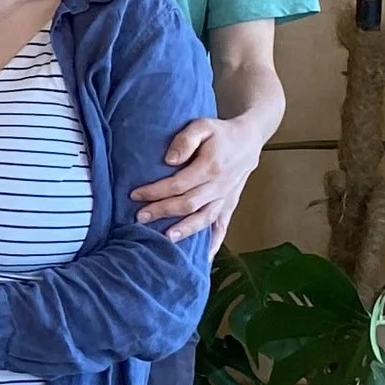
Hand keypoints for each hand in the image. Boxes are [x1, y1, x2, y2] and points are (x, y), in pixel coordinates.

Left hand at [132, 113, 258, 241]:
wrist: (249, 139)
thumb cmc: (219, 133)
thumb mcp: (202, 125)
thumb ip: (185, 140)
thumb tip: (169, 160)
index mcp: (211, 167)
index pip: (178, 184)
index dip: (155, 191)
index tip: (135, 195)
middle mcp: (220, 186)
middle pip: (188, 204)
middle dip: (162, 212)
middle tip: (139, 218)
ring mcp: (226, 197)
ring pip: (204, 218)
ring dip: (185, 230)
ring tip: (165, 240)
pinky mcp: (230, 204)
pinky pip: (223, 226)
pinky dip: (213, 243)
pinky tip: (203, 258)